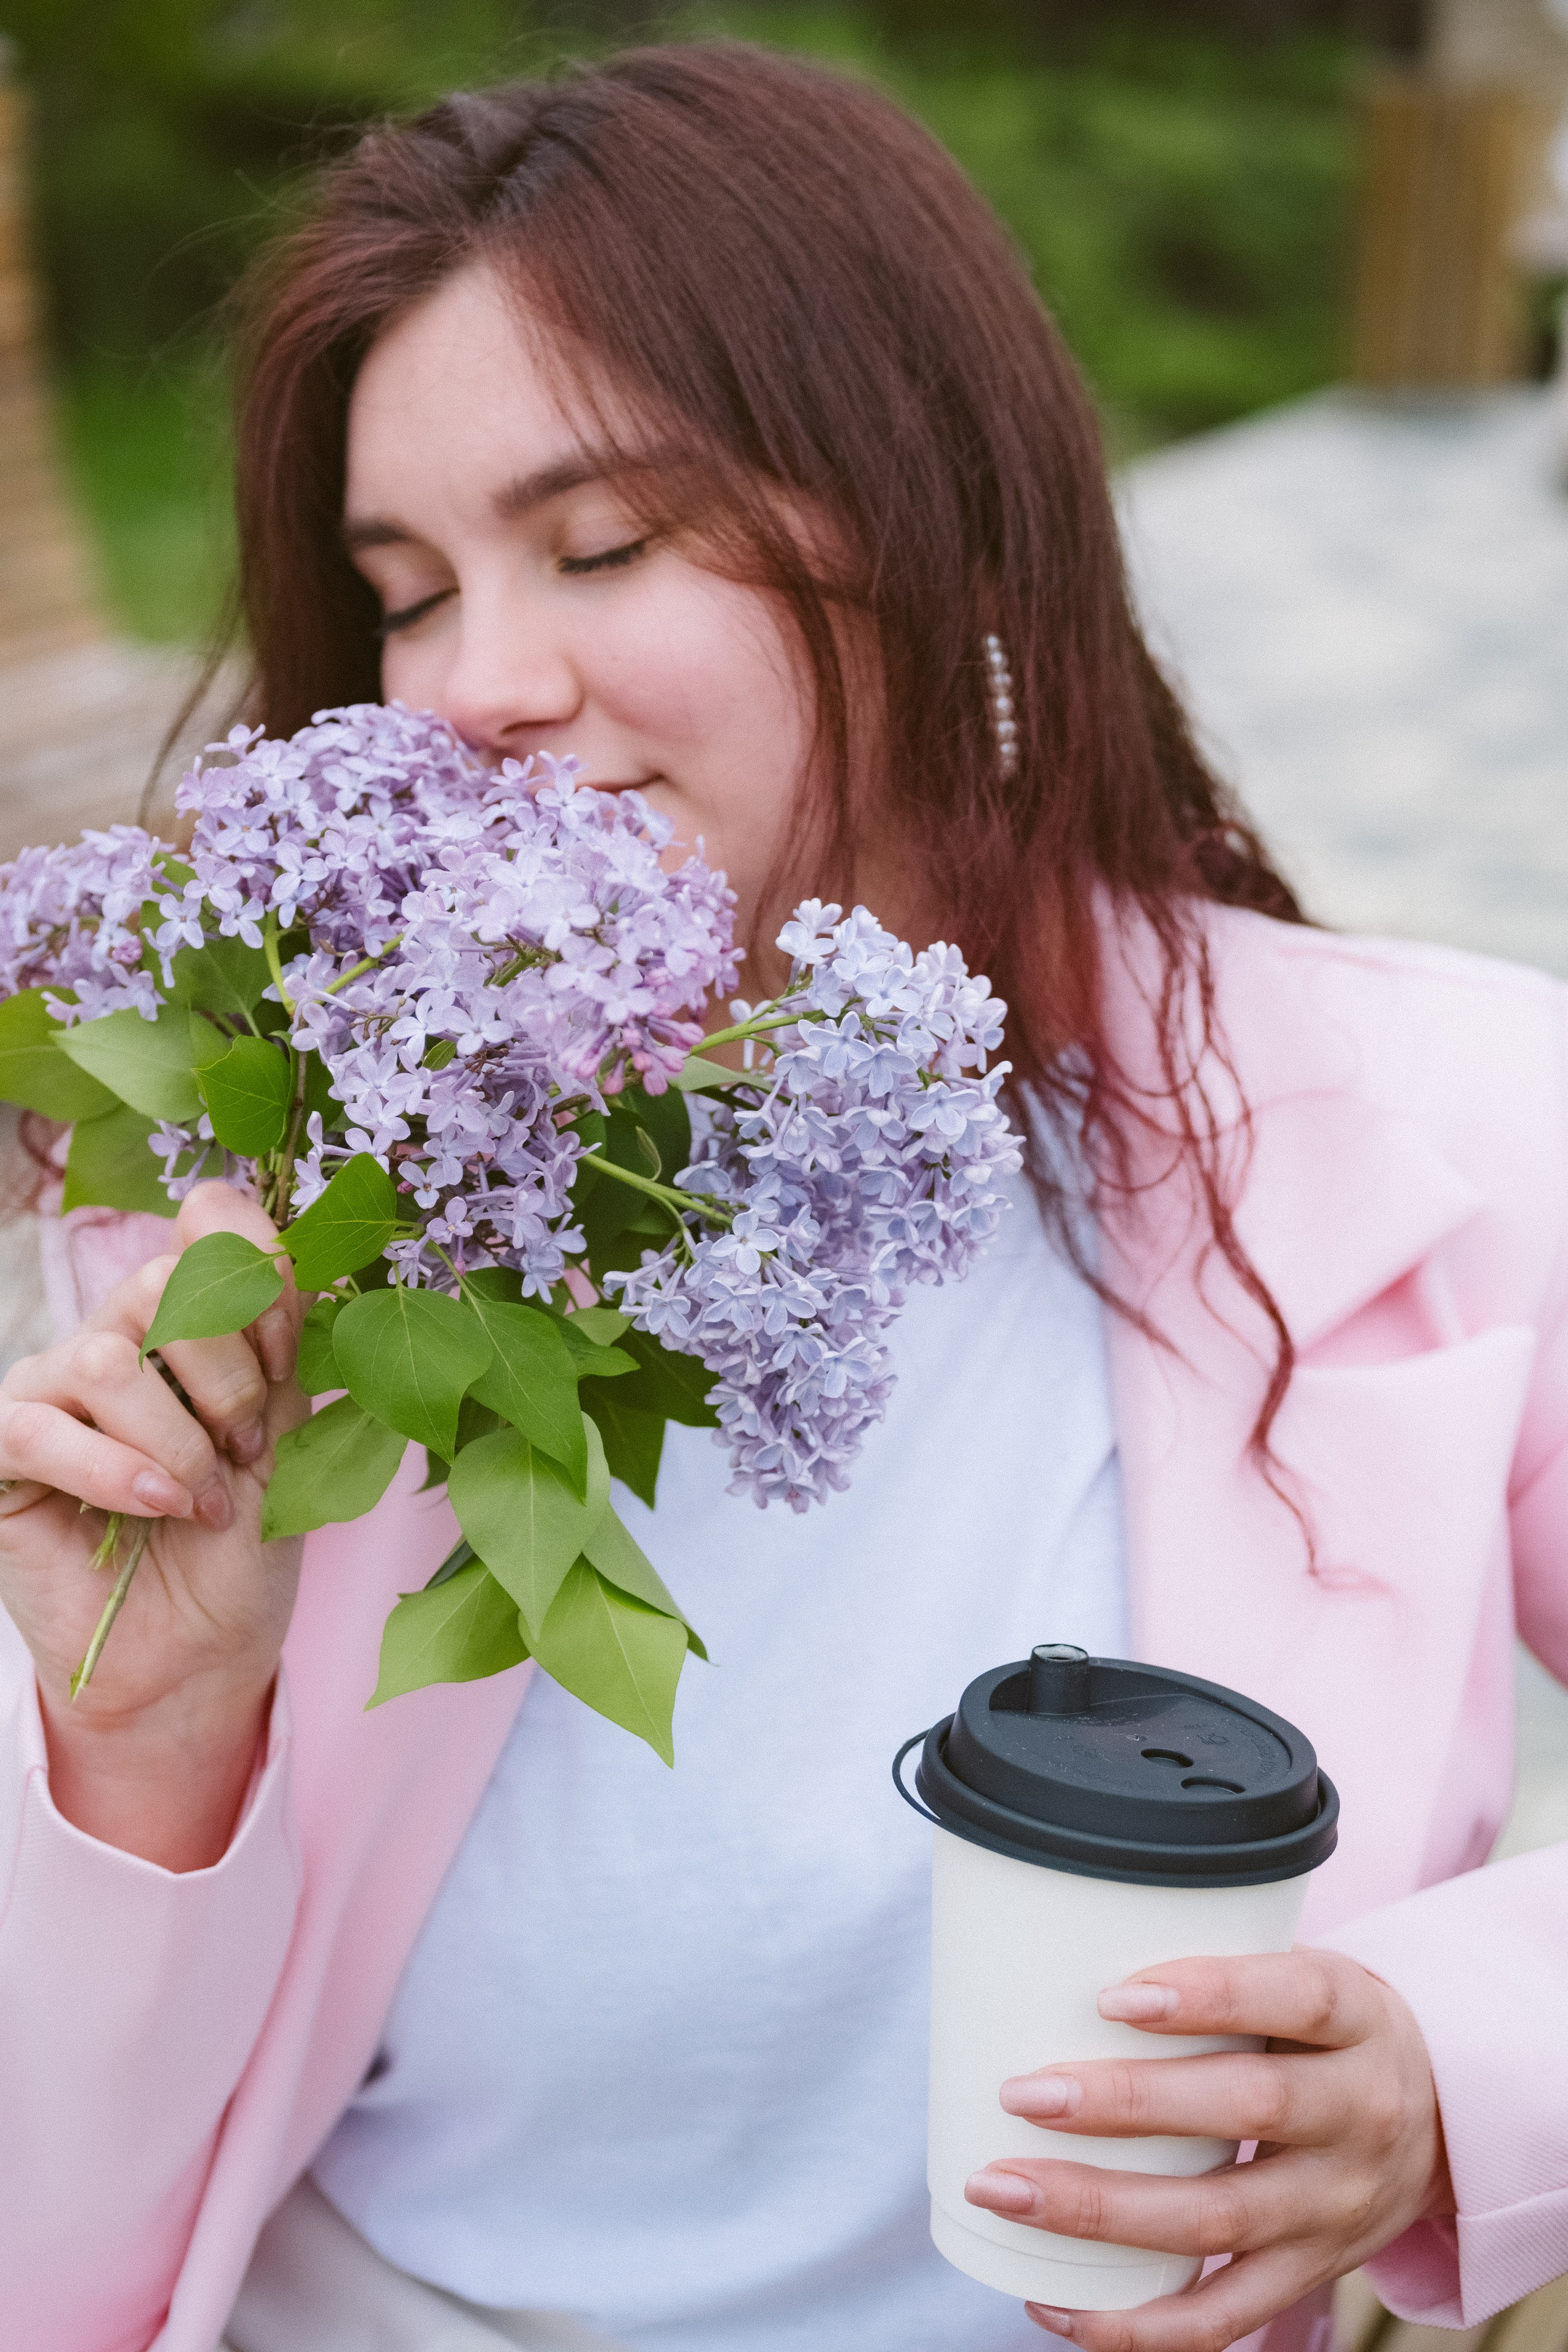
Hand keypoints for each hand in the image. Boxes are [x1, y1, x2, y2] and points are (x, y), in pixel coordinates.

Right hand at [0, 1182, 308, 1867]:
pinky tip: (163, 1506)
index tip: (289, 1350)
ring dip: (181, 1440)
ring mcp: (51, 1389)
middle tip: (250, 1451)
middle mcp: (115, 1335)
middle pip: (167, 1285)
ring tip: (207, 1497)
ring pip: (111, 1361)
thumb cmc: (244, 1542)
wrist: (202, 1650)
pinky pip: (46, 1428)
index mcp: (190, 1314)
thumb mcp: (292, 1433)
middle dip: (231, 1378)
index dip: (258, 1269)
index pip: (209, 1220)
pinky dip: (119, 1470)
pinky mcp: (3, 1452)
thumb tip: (283, 1254)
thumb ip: (285, 1345)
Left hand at [963, 1949, 1453, 2351]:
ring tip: (1003, 2187)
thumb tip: (1058, 1955)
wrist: (1442, 2120)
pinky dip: (1135, 2324)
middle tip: (1023, 2093)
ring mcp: (1336, 2207)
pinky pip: (1222, 2317)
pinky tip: (1054, 2303)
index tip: (1111, 1995)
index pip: (1295, 1999)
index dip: (1208, 1996)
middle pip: (1247, 2109)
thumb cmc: (1326, 2031)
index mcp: (1357, 2020)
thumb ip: (1218, 1969)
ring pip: (1219, 2219)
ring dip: (1101, 2209)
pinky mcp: (1310, 2274)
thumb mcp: (1305, 1977)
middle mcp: (1358, 2114)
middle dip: (1126, 2105)